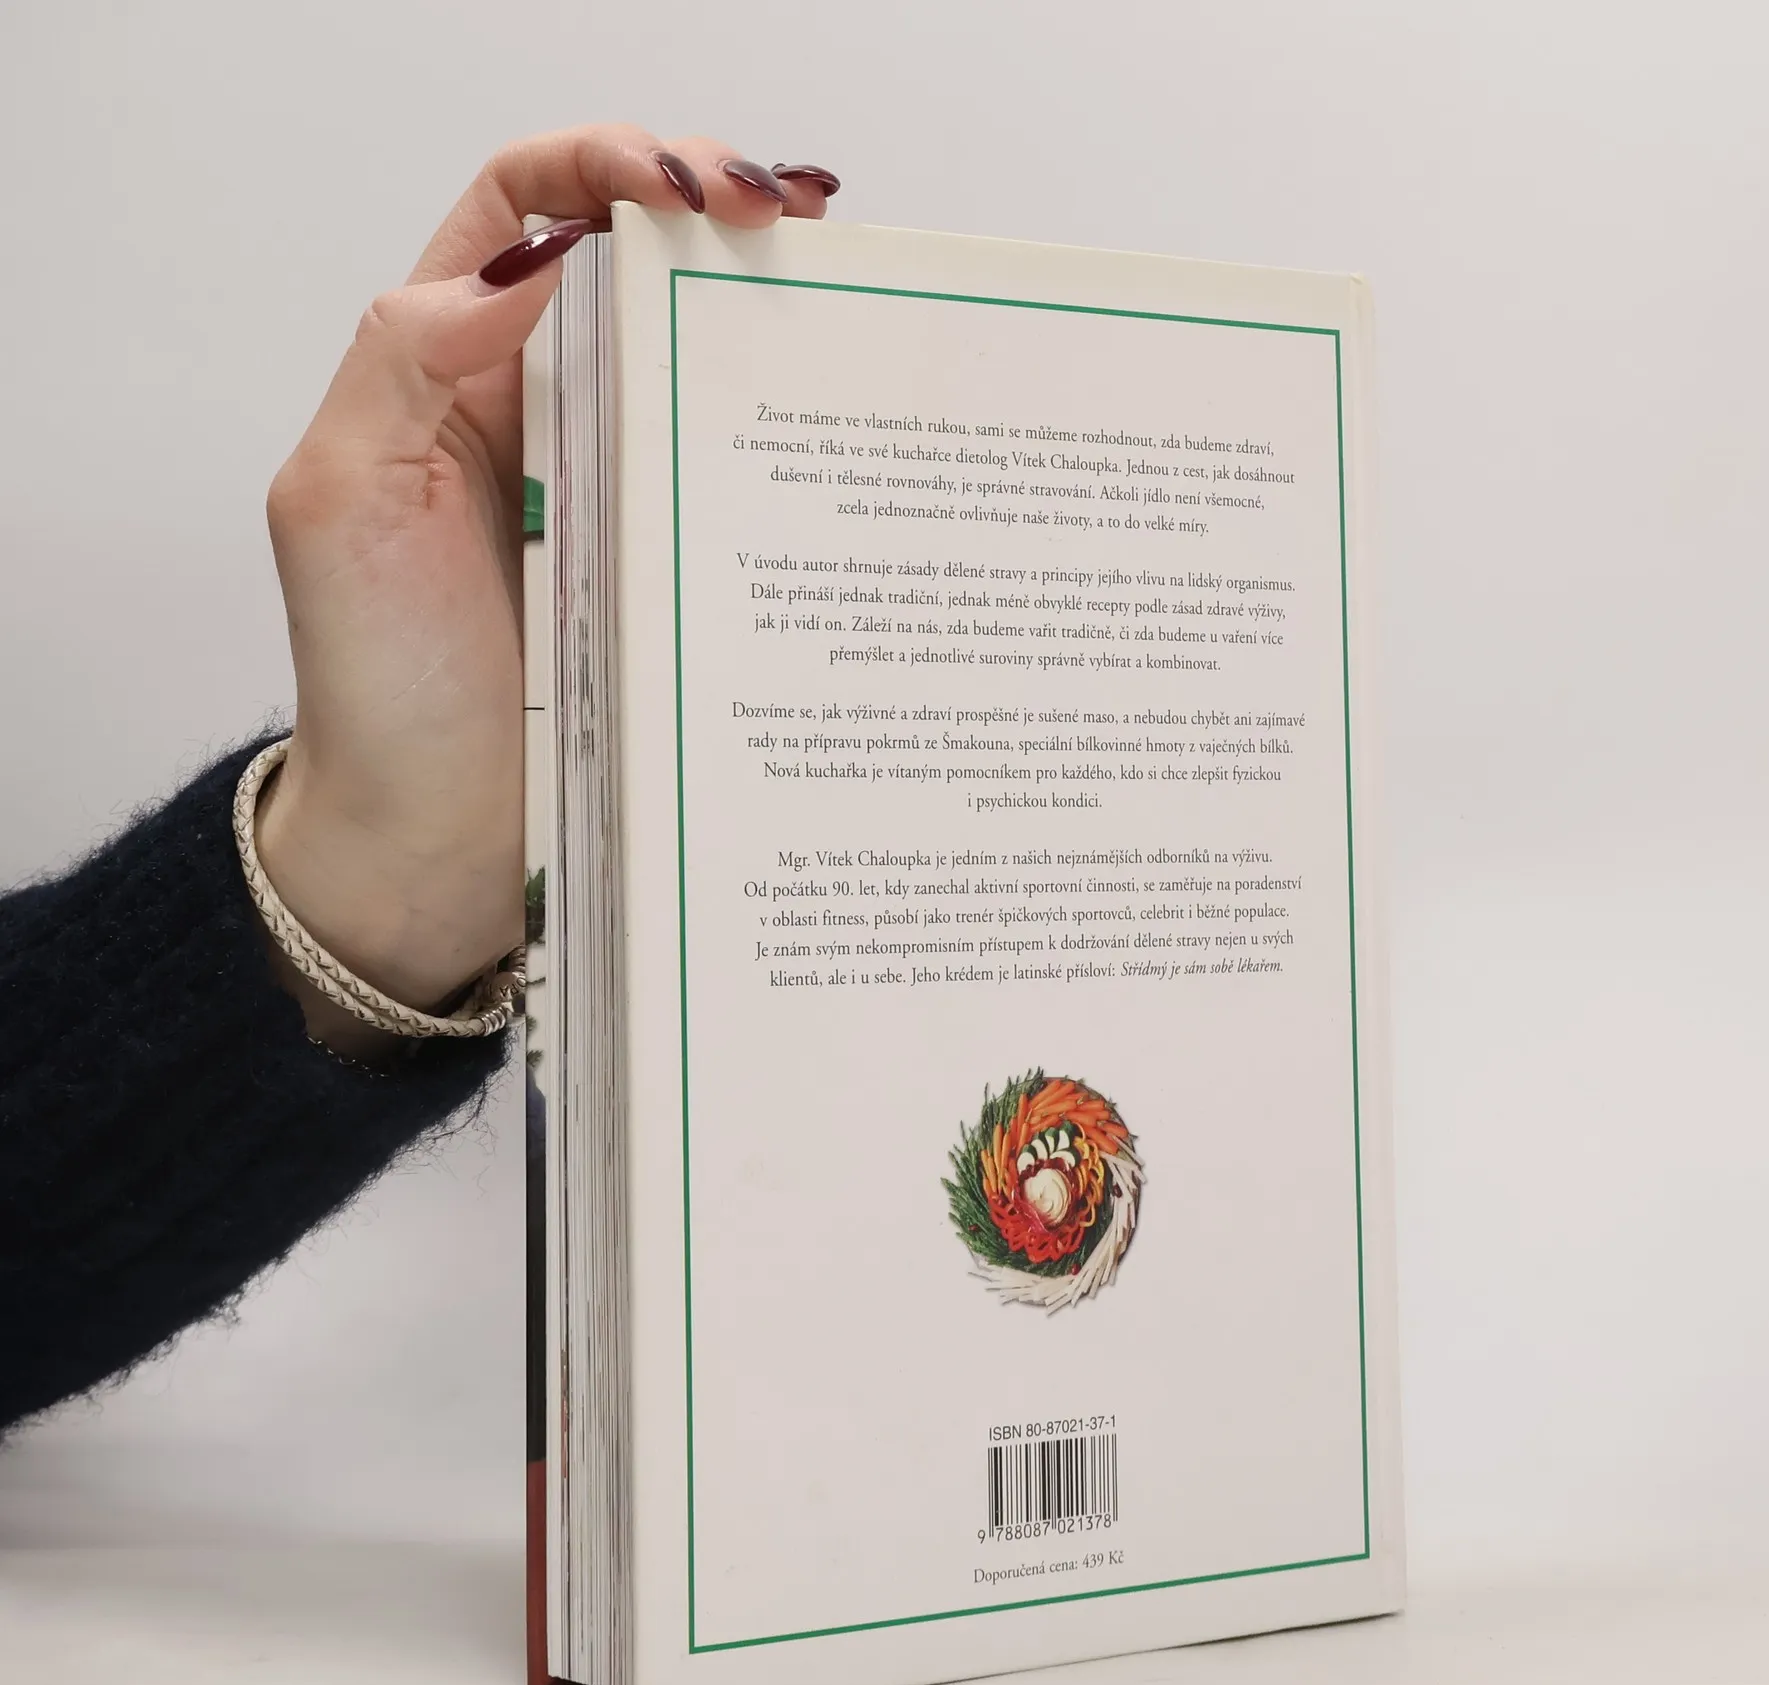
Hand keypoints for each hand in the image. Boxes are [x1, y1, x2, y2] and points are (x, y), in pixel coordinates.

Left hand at [255, 126, 836, 1050]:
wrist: (430, 851)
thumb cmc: (376, 693)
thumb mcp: (340, 503)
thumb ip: (408, 357)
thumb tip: (538, 252)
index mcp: (447, 373)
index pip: (527, 208)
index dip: (607, 162)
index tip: (693, 183)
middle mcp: (540, 415)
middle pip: (636, 267)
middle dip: (719, 213)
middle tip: (800, 223)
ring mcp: (617, 493)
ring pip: (698, 366)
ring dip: (769, 317)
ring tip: (840, 298)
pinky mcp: (673, 572)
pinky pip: (734, 481)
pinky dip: (792, 446)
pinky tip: (842, 436)